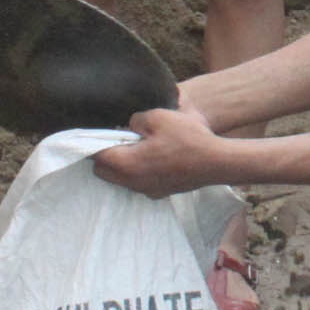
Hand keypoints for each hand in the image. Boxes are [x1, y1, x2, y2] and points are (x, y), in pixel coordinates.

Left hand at [93, 106, 230, 196]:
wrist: (217, 162)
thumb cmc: (187, 138)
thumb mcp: (158, 117)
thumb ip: (135, 119)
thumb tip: (130, 125)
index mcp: (126, 164)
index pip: (95, 156)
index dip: (92, 142)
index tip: (96, 131)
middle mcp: (132, 183)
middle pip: (103, 172)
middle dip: (103, 155)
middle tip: (117, 137)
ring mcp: (147, 191)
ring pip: (120, 179)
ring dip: (121, 164)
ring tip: (137, 146)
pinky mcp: (160, 193)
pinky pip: (138, 182)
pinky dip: (138, 171)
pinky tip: (154, 157)